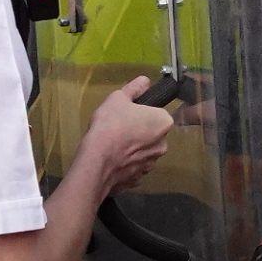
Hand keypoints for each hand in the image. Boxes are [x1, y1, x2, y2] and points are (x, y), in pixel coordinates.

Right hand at [84, 76, 174, 193]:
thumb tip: (145, 81)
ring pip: (143, 152)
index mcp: (163, 123)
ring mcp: (151, 164)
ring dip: (133, 149)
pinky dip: (125, 164)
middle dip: (139, 132)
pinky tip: (112, 159)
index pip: (157, 114)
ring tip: (113, 145)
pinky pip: (133, 167)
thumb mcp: (118, 98)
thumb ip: (135, 88)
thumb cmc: (110, 124)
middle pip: (152, 134)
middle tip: (119, 127)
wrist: (97, 160)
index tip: (128, 114)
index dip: (142, 112)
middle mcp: (163, 145)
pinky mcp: (138, 179)